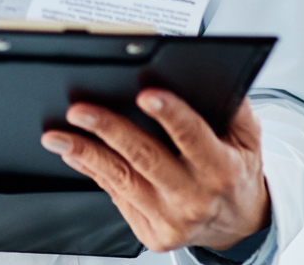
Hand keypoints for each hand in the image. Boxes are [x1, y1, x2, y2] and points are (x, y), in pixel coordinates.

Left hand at [41, 91, 269, 253]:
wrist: (239, 225)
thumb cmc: (236, 170)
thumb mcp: (247, 137)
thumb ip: (234, 105)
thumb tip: (210, 69)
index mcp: (221, 169)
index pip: (193, 137)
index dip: (170, 114)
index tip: (145, 94)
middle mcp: (195, 197)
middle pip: (145, 158)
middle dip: (108, 130)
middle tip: (79, 110)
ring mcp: (171, 219)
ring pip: (121, 180)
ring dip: (85, 153)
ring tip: (56, 135)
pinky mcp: (152, 233)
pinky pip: (116, 196)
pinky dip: (92, 171)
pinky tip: (73, 153)